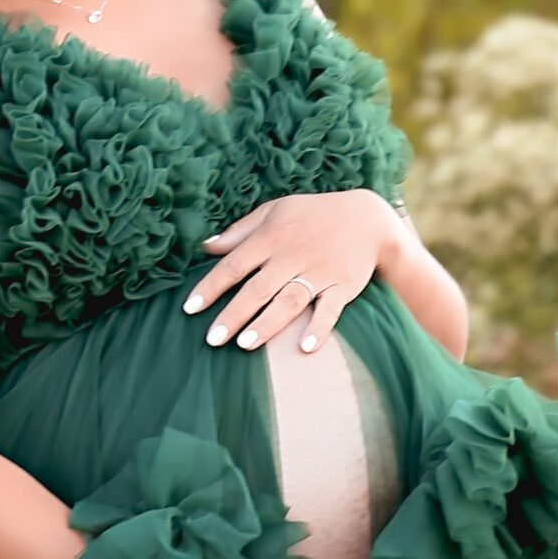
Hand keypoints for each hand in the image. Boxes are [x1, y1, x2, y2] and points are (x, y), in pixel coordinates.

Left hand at [184, 190, 403, 354]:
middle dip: (234, 314)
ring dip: (267, 324)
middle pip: (257, 289)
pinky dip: (319, 327)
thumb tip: (206, 247)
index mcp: (271, 237)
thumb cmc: (313, 215)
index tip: (190, 309)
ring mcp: (319, 272)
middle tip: (212, 340)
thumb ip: (240, 231)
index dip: (210, 287)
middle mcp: (292, 255)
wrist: (367, 218)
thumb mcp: (275, 211)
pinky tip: (305, 347)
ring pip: (289, 300)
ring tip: (245, 345)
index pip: (234, 265)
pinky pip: (331, 309)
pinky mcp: (343, 285)